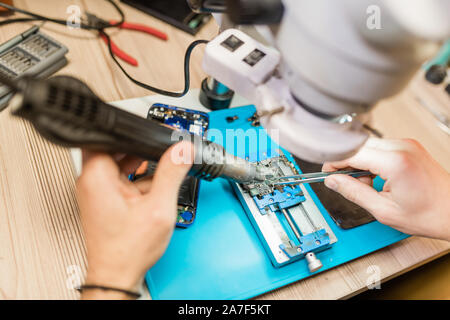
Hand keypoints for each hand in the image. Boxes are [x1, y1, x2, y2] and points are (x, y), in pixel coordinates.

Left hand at [76, 142, 192, 298]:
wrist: (118, 274)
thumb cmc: (127, 250)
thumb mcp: (159, 208)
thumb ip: (172, 174)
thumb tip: (182, 151)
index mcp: (97, 176)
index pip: (108, 136)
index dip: (131, 131)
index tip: (149, 133)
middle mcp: (93, 181)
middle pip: (117, 148)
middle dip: (141, 150)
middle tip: (160, 154)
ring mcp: (98, 191)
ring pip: (122, 163)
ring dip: (142, 165)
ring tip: (158, 177)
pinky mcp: (106, 199)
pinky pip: (123, 178)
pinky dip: (139, 179)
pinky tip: (152, 191)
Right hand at [322, 138, 449, 240]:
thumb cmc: (429, 214)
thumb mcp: (383, 210)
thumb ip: (354, 193)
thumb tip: (333, 182)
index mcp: (395, 162)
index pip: (351, 153)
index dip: (334, 163)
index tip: (327, 173)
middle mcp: (402, 147)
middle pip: (358, 145)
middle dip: (346, 162)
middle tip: (344, 181)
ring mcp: (406, 144)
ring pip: (367, 145)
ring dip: (359, 161)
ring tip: (367, 183)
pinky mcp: (408, 146)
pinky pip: (379, 147)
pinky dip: (371, 160)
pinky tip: (377, 176)